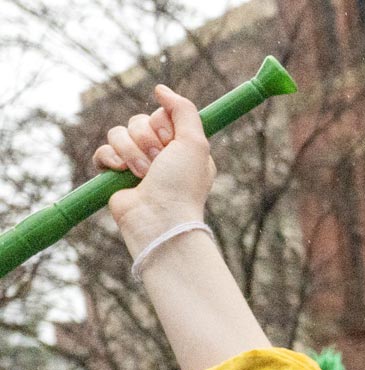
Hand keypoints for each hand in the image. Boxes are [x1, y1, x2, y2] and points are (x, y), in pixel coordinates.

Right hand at [93, 87, 215, 251]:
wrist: (158, 219)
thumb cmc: (182, 184)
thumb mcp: (195, 142)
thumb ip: (183, 110)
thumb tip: (160, 89)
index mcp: (181, 146)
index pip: (161, 115)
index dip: (162, 125)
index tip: (171, 143)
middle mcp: (160, 154)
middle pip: (138, 121)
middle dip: (146, 139)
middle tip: (158, 161)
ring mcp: (136, 164)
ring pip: (118, 133)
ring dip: (131, 151)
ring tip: (143, 174)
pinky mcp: (115, 175)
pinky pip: (103, 151)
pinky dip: (110, 159)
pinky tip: (121, 172)